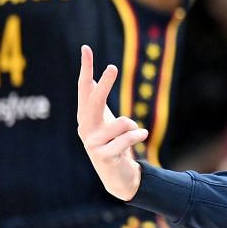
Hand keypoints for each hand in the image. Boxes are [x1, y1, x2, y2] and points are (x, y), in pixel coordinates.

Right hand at [78, 45, 144, 200]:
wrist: (118, 179)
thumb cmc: (113, 146)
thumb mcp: (107, 123)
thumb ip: (98, 104)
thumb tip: (91, 79)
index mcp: (86, 118)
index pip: (84, 89)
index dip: (86, 68)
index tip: (86, 48)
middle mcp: (85, 129)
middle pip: (94, 101)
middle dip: (104, 85)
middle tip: (113, 67)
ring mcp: (92, 144)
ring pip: (122, 122)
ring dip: (132, 126)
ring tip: (133, 133)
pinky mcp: (104, 157)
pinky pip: (128, 138)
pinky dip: (138, 135)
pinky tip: (142, 136)